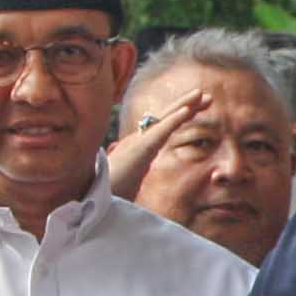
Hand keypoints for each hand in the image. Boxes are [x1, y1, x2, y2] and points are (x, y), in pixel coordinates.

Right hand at [107, 85, 210, 201]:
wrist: (90, 201)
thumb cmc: (104, 195)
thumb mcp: (123, 184)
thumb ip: (128, 176)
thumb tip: (123, 170)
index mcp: (136, 149)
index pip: (161, 128)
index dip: (178, 116)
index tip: (195, 109)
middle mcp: (137, 142)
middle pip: (165, 119)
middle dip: (186, 106)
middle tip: (206, 96)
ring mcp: (138, 143)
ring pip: (165, 119)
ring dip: (184, 106)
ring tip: (201, 94)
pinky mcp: (140, 149)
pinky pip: (160, 131)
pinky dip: (175, 119)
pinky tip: (188, 109)